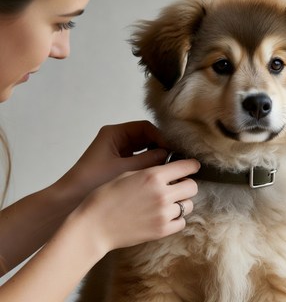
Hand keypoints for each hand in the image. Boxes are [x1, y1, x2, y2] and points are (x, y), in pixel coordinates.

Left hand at [53, 121, 169, 203]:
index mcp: (114, 133)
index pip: (145, 128)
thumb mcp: (124, 170)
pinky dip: (147, 164)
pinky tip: (156, 174)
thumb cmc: (92, 182)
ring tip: (167, 167)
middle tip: (173, 158)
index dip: (160, 137)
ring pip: (142, 149)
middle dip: (159, 146)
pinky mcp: (117, 164)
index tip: (172, 150)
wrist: (68, 202)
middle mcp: (116, 139)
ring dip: (154, 156)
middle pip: (145, 137)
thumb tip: (171, 155)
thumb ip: (149, 160)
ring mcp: (116, 151)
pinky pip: (137, 159)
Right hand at [75, 158, 199, 251]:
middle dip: (187, 184)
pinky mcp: (162, 231)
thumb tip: (168, 171)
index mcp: (153, 176)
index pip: (186, 167)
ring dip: (181, 202)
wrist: (94, 226)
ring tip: (168, 202)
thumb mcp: (128, 174)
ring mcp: (163, 214)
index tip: (193, 166)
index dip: (192, 165)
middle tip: (178, 185)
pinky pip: (181, 222)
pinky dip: (176, 218)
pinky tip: (165, 215)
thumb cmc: (106, 198)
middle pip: (192, 187)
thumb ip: (151, 171)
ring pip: (188, 205)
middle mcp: (162, 194)